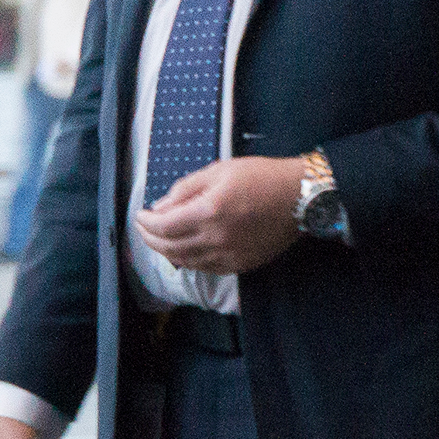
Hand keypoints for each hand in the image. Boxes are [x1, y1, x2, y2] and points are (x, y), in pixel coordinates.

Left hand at [133, 154, 307, 275]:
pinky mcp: (241, 265)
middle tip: (143, 228)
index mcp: (209, 211)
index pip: (163, 227)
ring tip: (158, 239)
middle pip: (170, 248)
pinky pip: (205, 268)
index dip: (145, 223)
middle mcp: (216, 239)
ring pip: (185, 262)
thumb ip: (185, 189)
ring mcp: (229, 256)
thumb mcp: (218, 171)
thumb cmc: (260, 177)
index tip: (139, 215)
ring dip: (166, 252)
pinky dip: (188, 260)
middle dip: (150, 239)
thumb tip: (160, 206)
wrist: (299, 198)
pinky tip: (183, 250)